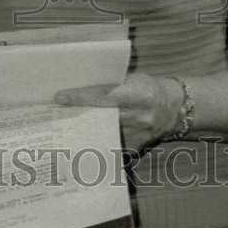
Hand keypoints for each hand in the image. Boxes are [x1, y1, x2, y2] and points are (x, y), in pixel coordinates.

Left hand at [54, 72, 182, 152]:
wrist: (173, 108)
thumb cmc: (149, 88)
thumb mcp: (134, 79)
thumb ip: (112, 85)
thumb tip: (81, 86)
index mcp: (138, 95)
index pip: (103, 96)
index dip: (80, 97)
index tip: (59, 98)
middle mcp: (138, 117)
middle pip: (99, 118)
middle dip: (76, 115)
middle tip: (53, 115)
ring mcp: (137, 135)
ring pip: (102, 135)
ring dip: (82, 131)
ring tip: (61, 128)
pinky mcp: (134, 148)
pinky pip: (110, 146)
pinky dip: (96, 143)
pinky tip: (81, 142)